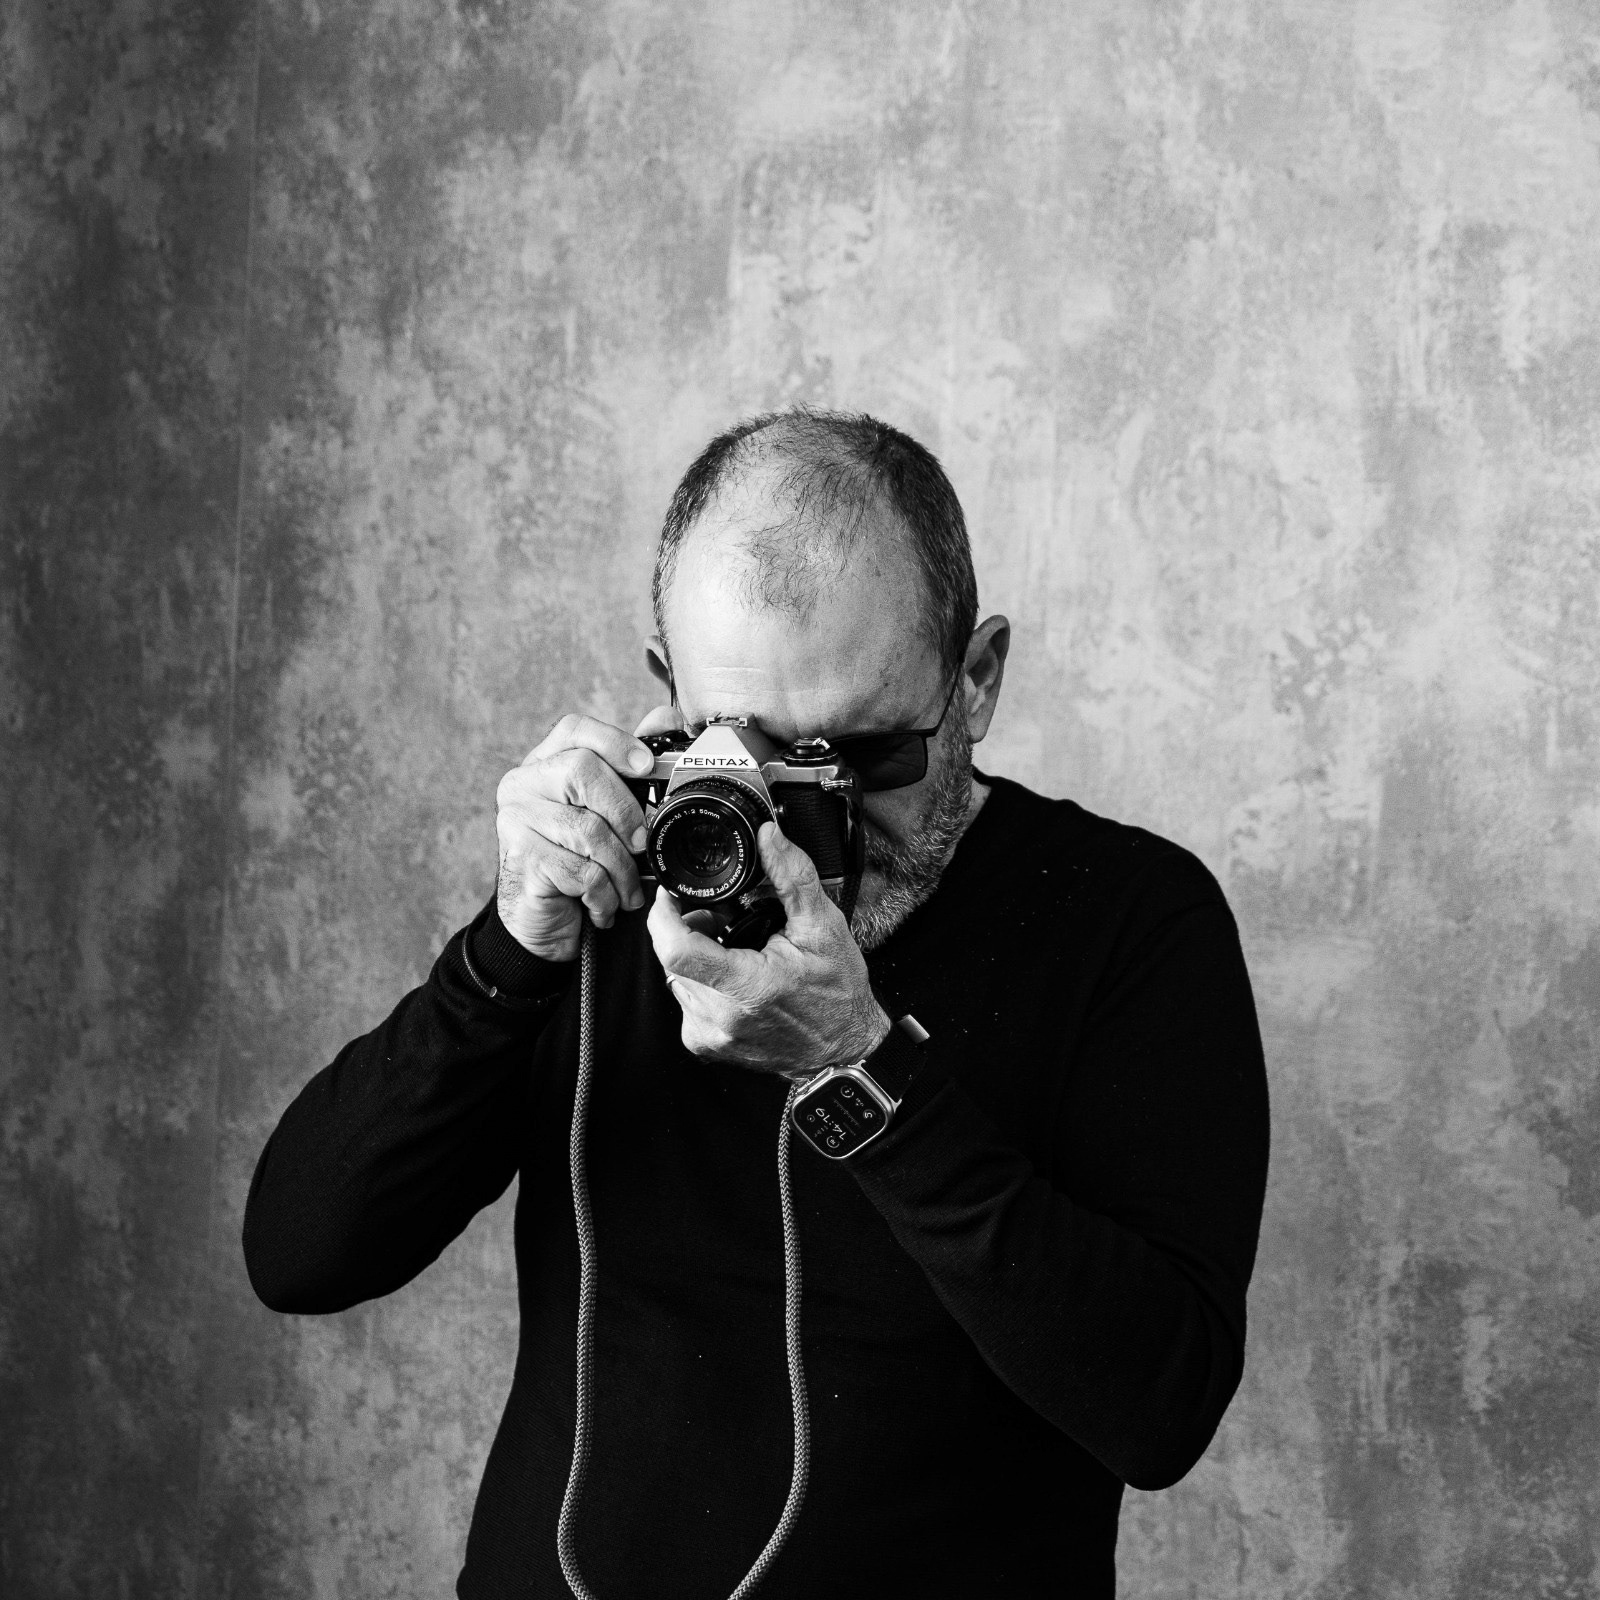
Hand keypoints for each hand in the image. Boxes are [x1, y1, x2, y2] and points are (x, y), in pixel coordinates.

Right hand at [495, 710, 670, 961]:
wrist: (542, 921)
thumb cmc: (575, 860)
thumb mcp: (604, 813)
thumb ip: (629, 766)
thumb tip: (665, 718)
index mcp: (544, 763)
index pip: (575, 729)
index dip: (615, 741)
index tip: (646, 767)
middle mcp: (522, 784)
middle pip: (582, 770)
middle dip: (625, 811)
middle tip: (641, 843)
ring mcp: (515, 820)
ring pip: (587, 829)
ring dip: (620, 867)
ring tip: (627, 888)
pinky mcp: (520, 858)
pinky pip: (581, 871)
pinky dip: (604, 894)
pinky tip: (604, 903)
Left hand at [647, 822, 891, 1078]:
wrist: (842, 1051)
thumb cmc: (837, 995)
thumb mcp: (823, 926)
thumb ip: (791, 875)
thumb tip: (769, 836)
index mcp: (749, 987)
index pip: (676, 949)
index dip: (664, 915)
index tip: (671, 896)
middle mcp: (721, 1016)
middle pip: (673, 957)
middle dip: (688, 929)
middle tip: (720, 919)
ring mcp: (710, 1035)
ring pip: (676, 977)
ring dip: (696, 955)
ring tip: (733, 949)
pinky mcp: (705, 1044)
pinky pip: (686, 999)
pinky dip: (701, 981)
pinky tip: (732, 978)